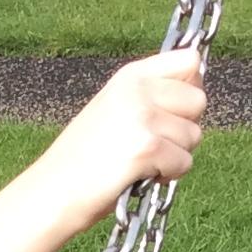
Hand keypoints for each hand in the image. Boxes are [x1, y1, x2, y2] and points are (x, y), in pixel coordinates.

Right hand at [42, 50, 206, 228]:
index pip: (189, 60)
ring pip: (194, 135)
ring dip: (176, 155)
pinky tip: (140, 176)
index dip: (190, 87)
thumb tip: (198, 85)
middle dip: (185, 128)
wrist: (53, 192)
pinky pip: (184, 162)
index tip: (173, 111)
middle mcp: (138, 90)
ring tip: (141, 163)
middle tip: (153, 145)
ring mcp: (142, 118)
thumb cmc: (84, 159)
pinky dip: (168, 176)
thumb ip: (151, 95)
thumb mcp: (114, 109)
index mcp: (129, 76)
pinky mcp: (147, 148)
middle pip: (198, 100)